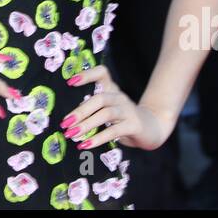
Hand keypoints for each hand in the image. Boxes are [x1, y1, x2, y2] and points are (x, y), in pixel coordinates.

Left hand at [59, 64, 175, 151]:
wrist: (152, 128)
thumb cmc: (123, 119)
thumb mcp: (109, 109)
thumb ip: (93, 109)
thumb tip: (70, 118)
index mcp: (112, 89)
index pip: (102, 73)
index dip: (87, 75)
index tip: (70, 81)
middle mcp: (119, 97)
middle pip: (100, 98)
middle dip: (80, 111)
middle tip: (65, 123)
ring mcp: (128, 111)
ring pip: (106, 114)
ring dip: (87, 125)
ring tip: (72, 134)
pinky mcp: (134, 125)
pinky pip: (114, 131)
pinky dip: (98, 138)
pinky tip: (86, 145)